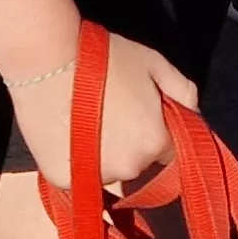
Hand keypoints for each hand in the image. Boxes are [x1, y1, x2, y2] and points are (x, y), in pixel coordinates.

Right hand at [14, 33, 199, 193]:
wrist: (46, 60)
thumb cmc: (104, 57)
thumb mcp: (153, 63)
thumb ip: (182, 90)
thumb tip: (192, 113)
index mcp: (155, 142)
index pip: (170, 152)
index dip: (157, 133)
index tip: (142, 117)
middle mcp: (130, 168)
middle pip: (138, 163)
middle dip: (130, 144)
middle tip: (109, 113)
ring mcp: (96, 177)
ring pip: (107, 171)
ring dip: (102, 155)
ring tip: (83, 122)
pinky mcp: (63, 181)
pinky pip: (78, 176)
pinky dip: (74, 161)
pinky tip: (65, 134)